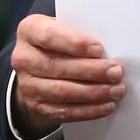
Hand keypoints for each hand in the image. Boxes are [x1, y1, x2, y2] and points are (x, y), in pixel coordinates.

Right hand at [10, 14, 125, 137]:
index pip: (49, 36)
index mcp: (29, 30)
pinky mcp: (35, 105)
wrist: (38, 66)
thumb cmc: (61, 40)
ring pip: (61, 91)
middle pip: (58, 66)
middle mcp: (23, 58)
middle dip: (92, 71)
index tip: (99, 50)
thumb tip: (113, 47)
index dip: (75, 43)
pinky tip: (106, 106)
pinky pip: (63, 111)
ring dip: (93, 92)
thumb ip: (82, 32)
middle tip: (116, 72)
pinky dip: (88, 110)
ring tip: (116, 90)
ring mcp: (26, 84)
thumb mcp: (66, 28)